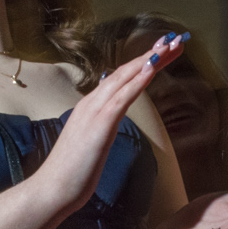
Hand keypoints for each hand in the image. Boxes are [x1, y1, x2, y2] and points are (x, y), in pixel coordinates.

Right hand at [33, 31, 188, 215]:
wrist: (53, 188)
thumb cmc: (72, 172)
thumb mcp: (90, 143)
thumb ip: (101, 127)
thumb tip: (111, 118)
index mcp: (90, 107)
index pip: (121, 79)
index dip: (143, 63)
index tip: (163, 52)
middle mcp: (92, 102)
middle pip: (126, 71)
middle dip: (152, 54)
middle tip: (175, 39)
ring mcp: (94, 111)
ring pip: (125, 78)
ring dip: (149, 60)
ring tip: (169, 46)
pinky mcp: (100, 123)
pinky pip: (123, 97)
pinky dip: (138, 80)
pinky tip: (152, 68)